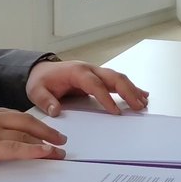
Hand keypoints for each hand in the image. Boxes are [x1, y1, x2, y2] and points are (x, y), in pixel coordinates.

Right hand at [0, 107, 67, 173]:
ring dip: (45, 143)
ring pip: (24, 135)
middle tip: (61, 139)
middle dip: (46, 130)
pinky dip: (32, 150)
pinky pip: (15, 148)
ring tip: (59, 152)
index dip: (32, 124)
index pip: (14, 116)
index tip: (44, 130)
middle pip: (25, 122)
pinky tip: (45, 153)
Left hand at [26, 59, 149, 115]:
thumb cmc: (41, 81)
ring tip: (143, 103)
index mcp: (76, 72)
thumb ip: (45, 101)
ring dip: (132, 89)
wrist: (41, 70)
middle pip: (113, 77)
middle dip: (128, 92)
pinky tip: (142, 95)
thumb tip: (55, 111)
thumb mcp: (36, 91)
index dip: (106, 98)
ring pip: (118, 78)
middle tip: (138, 106)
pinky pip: (117, 80)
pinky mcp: (98, 77)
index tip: (116, 112)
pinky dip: (130, 87)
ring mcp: (95, 72)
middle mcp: (90, 69)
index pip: (95, 84)